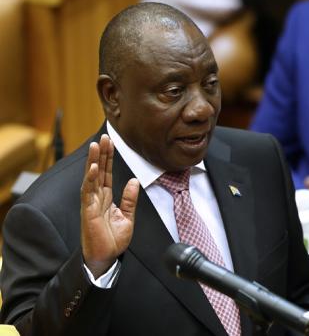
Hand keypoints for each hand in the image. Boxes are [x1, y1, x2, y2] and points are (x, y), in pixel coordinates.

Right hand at [81, 134, 139, 277]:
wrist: (106, 258)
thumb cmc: (113, 240)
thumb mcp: (127, 217)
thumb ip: (129, 199)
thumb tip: (133, 181)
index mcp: (106, 198)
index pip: (107, 173)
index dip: (108, 158)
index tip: (111, 142)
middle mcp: (97, 197)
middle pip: (99, 171)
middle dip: (101, 154)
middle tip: (104, 137)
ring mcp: (91, 203)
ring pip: (91, 178)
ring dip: (93, 161)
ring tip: (96, 146)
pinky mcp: (88, 211)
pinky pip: (88, 193)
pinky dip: (90, 180)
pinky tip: (93, 168)